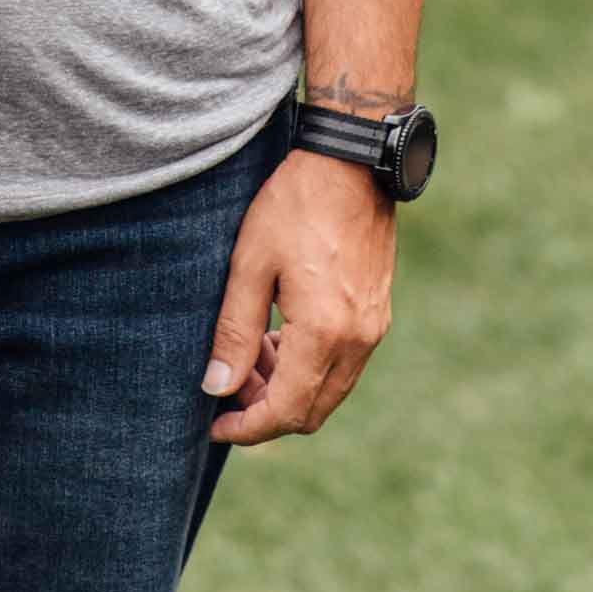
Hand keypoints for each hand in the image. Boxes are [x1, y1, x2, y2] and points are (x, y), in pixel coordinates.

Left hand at [201, 148, 395, 447]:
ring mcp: (373, 329)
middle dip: (265, 411)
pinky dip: (309, 366)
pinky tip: (278, 335)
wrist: (350, 163)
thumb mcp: (249, 264)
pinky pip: (343, 364)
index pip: (286, 410)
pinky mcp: (377, 313)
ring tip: (247, 353)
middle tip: (227, 385)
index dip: (248, 428)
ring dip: (287, 387)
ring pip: (329, 390)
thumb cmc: (293, 206)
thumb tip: (216, 388)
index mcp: (324, 333)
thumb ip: (234, 331)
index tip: (215, 425)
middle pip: (311, 411)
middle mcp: (357, 341)